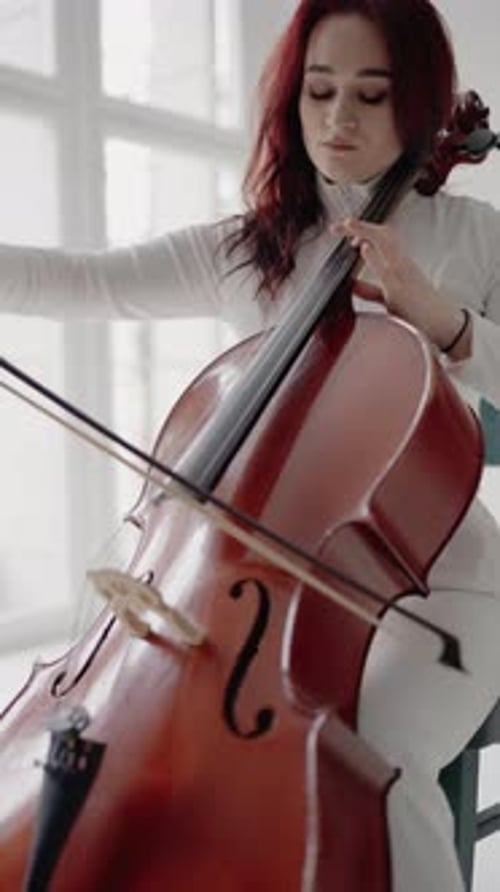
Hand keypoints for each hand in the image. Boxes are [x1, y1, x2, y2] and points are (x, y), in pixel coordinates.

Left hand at [333, 218, 470, 358]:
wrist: (442, 323)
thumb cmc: (419, 310)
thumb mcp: (389, 298)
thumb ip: (370, 290)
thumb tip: (351, 283)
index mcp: (400, 264)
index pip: (382, 238)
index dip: (363, 230)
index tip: (345, 229)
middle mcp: (402, 264)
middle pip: (383, 234)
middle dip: (360, 226)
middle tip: (340, 225)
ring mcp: (402, 274)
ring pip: (386, 243)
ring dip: (365, 231)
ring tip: (347, 224)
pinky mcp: (401, 289)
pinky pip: (388, 268)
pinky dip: (374, 256)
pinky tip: (363, 248)